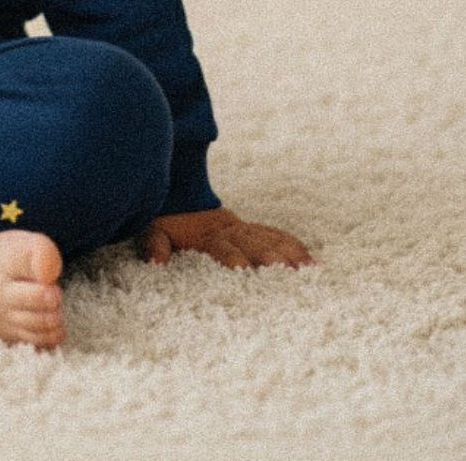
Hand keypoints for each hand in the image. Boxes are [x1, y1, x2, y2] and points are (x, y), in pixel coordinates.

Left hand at [138, 207, 313, 268]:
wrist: (180, 195)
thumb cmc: (168, 223)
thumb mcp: (154, 231)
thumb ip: (154, 244)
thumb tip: (156, 263)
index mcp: (207, 235)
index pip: (220, 247)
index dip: (230, 257)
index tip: (241, 269)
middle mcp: (230, 231)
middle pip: (251, 243)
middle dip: (268, 256)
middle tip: (284, 270)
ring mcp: (245, 229)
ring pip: (269, 239)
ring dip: (289, 254)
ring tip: (309, 270)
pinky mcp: (253, 230)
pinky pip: (276, 235)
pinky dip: (294, 246)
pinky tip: (311, 261)